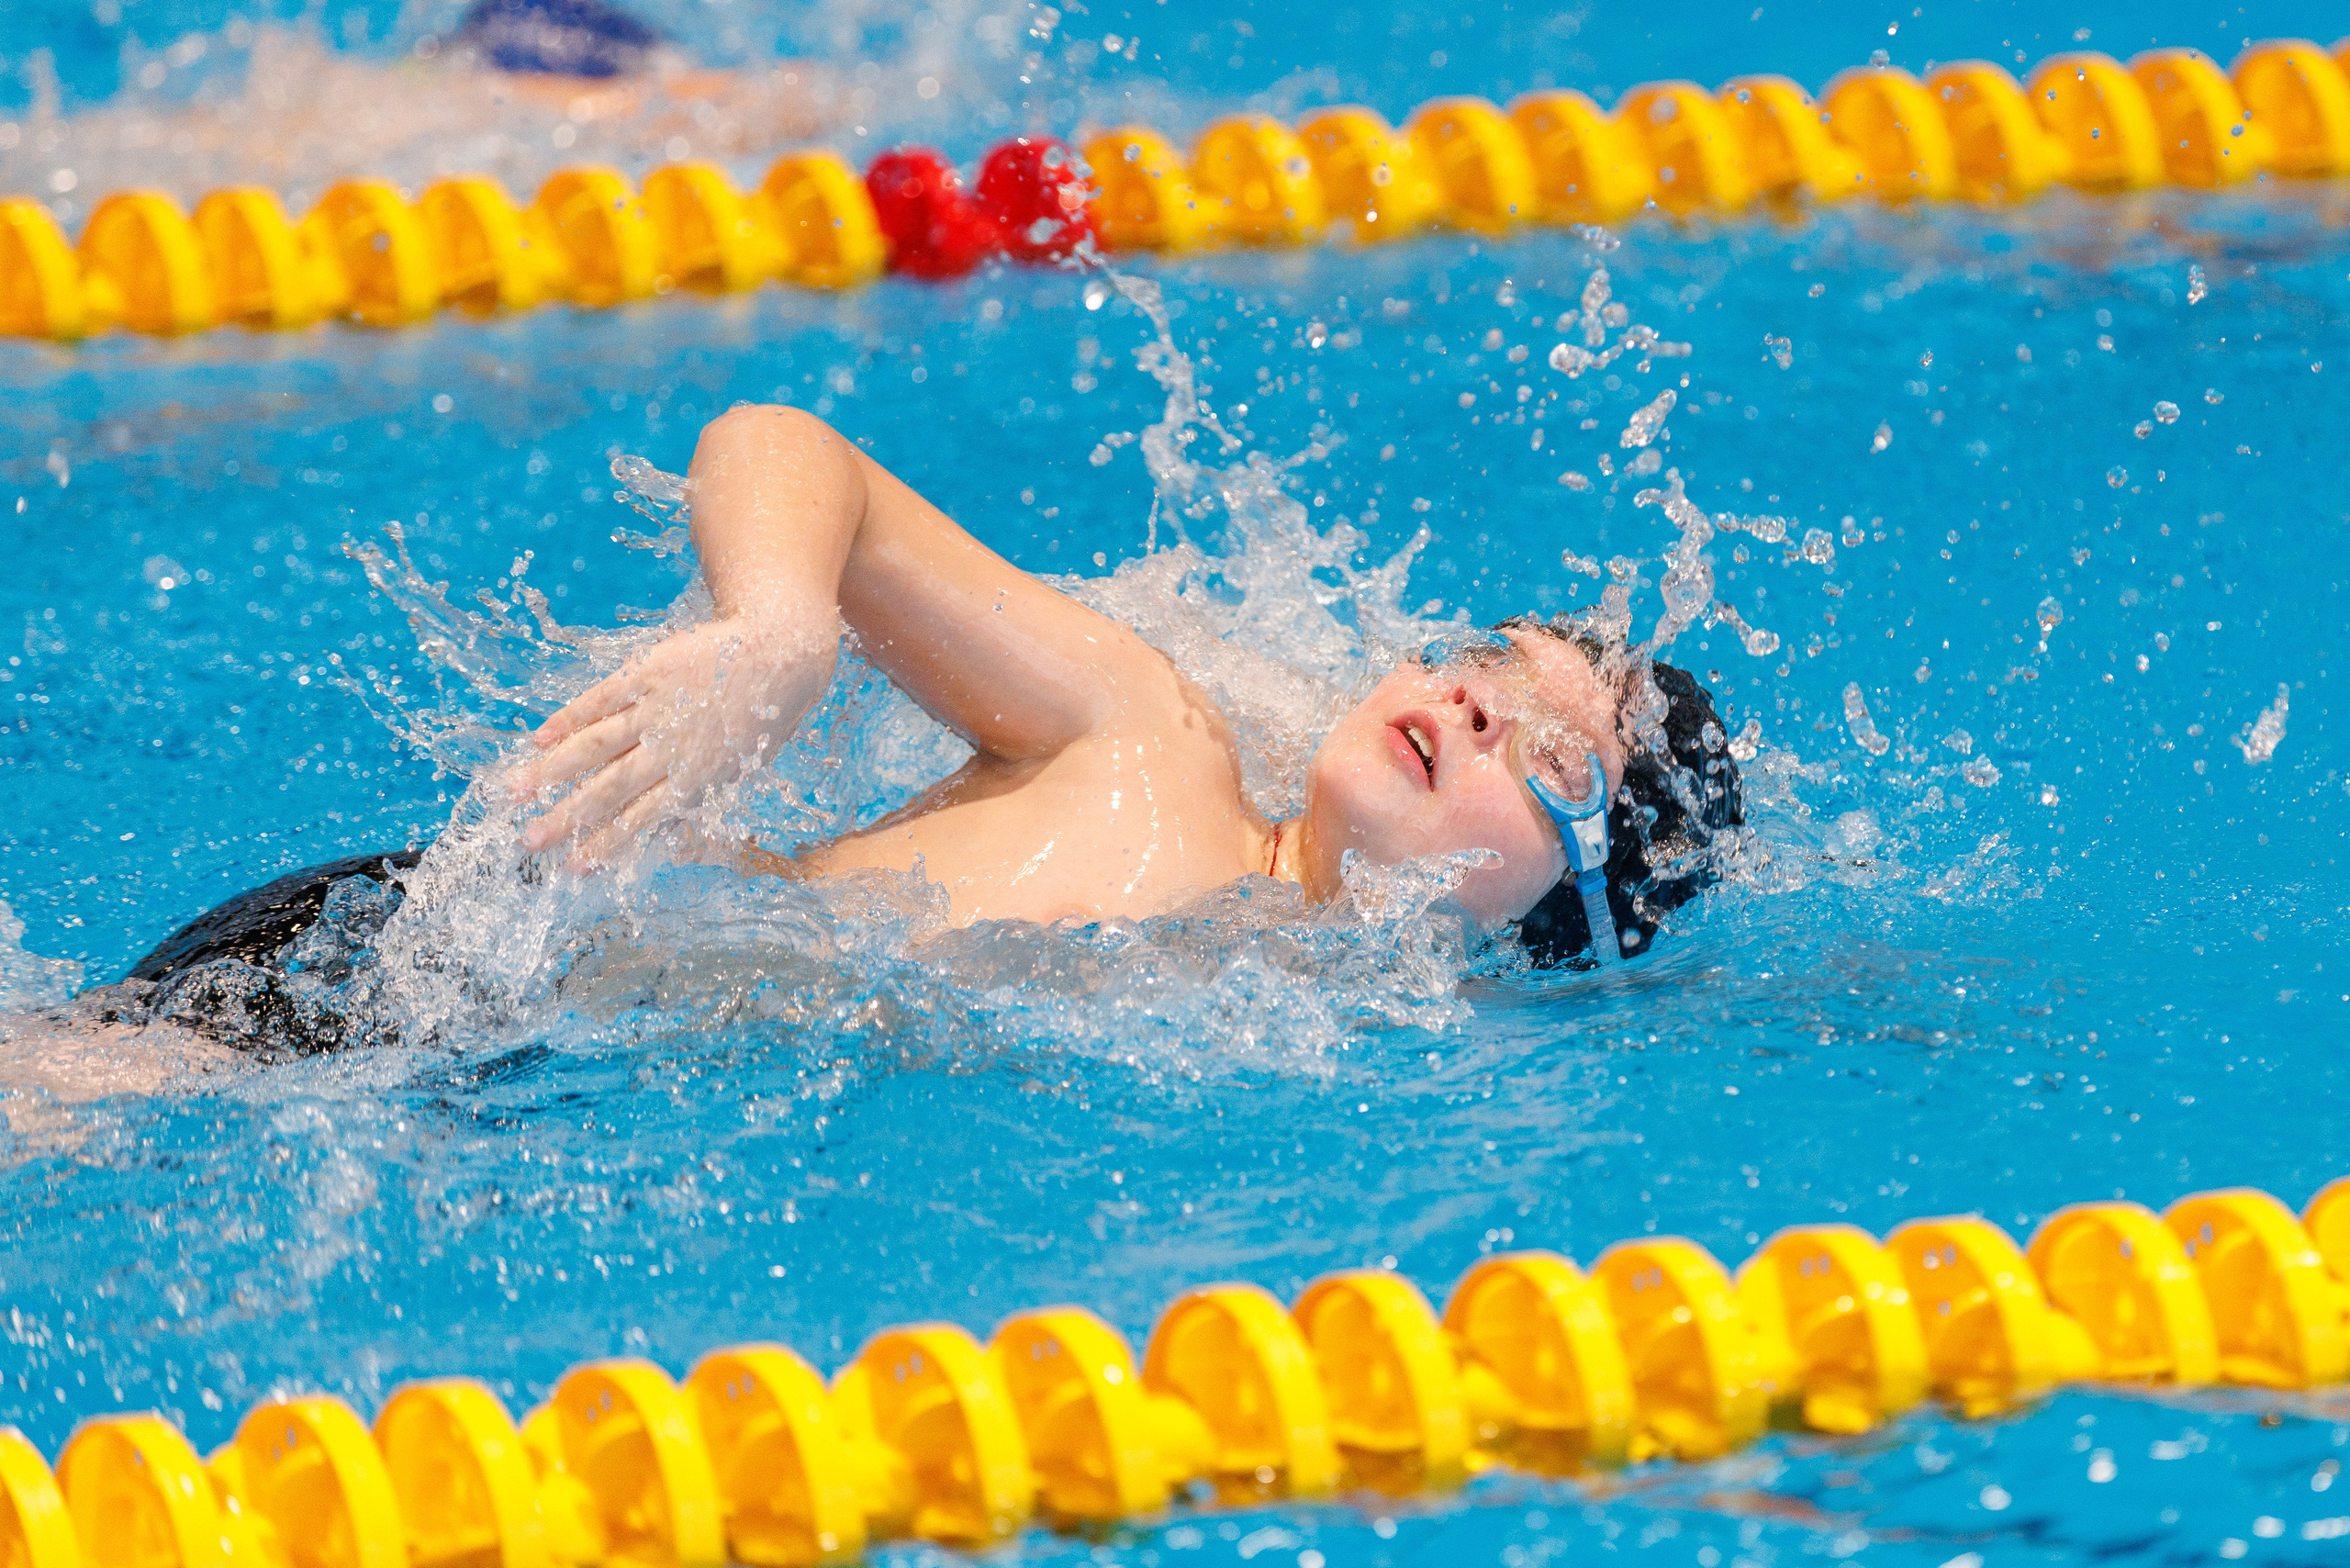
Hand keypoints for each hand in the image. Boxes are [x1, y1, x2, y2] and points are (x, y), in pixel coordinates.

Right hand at [508, 613, 836, 866]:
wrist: (780, 652)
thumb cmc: (762, 716)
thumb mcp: (739, 766)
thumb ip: (696, 793)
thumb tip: (659, 826)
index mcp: (697, 779)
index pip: (640, 819)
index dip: (604, 844)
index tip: (572, 867)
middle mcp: (672, 748)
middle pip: (609, 789)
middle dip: (566, 818)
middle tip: (529, 841)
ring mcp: (657, 709)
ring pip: (596, 745)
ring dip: (553, 770)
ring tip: (517, 790)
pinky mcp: (649, 673)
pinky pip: (601, 698)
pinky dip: (568, 718)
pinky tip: (539, 737)